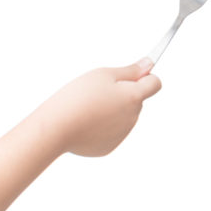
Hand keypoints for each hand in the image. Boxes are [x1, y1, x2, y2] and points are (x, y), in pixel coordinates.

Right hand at [35, 59, 161, 156]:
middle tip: (99, 91)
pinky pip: (111, 131)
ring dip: (113, 110)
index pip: (155, 83)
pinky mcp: (109, 147)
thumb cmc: (77, 97)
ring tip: (88, 108)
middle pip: (136, 99)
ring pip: (124, 115)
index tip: (132, 75)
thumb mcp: (103, 75)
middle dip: (124, 93)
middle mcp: (133, 117)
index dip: (145, 76)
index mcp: (134, 97)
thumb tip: (149, 64)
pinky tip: (85, 123)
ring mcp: (122, 134)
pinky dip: (102, 126)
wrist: (55, 129)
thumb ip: (130, 70)